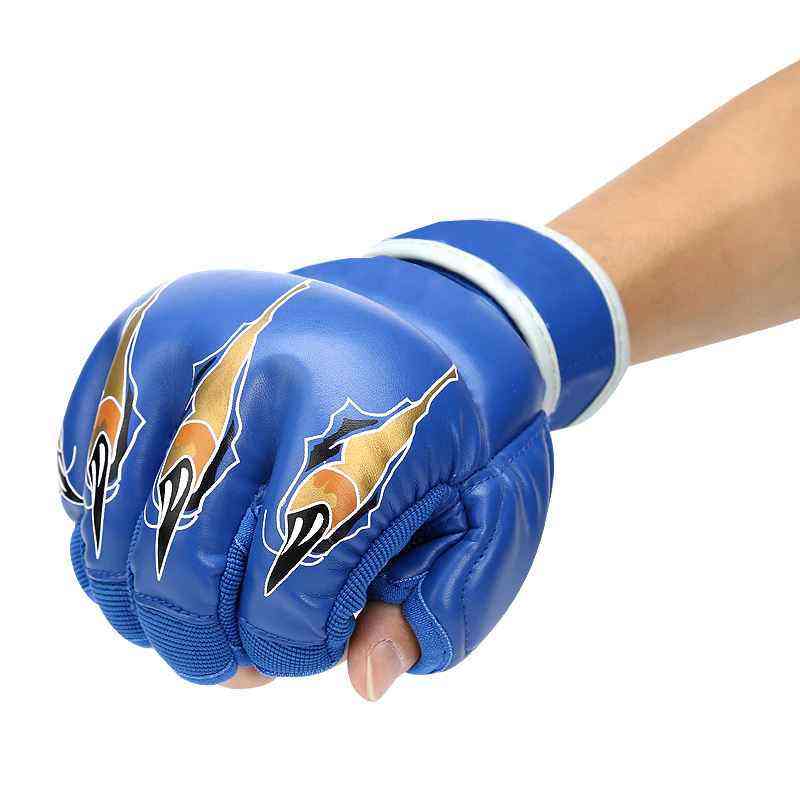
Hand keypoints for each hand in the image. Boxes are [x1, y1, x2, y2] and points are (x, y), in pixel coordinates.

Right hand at [59, 221, 622, 697]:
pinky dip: (107, 530)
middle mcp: (263, 374)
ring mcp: (189, 347)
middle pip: (184, 572)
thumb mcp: (493, 512)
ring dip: (146, 602)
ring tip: (194, 611)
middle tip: (235, 659)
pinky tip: (158, 541)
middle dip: (208, 645)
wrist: (420, 314)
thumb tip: (364, 677)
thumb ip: (448, 603)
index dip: (294, 649)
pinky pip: (85, 463)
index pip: (290, 595)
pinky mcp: (142, 336)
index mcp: (362, 423)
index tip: (311, 642)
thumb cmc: (454, 428)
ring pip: (118, 527)